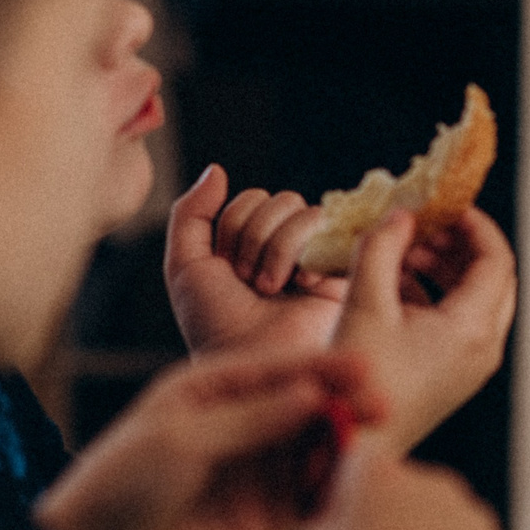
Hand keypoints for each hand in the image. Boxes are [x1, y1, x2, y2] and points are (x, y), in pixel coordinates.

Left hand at [35, 349, 385, 529]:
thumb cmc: (118, 486)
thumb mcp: (181, 439)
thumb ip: (251, 419)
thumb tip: (313, 395)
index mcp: (209, 392)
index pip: (279, 371)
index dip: (325, 368)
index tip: (367, 367)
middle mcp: (237, 427)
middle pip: (306, 409)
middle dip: (345, 407)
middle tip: (383, 409)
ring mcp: (252, 475)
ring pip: (313, 454)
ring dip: (344, 450)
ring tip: (374, 451)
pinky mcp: (262, 522)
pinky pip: (309, 503)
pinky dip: (334, 497)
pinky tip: (356, 492)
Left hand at [165, 164, 347, 358]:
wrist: (249, 359)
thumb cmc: (215, 323)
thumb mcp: (185, 266)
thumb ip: (190, 214)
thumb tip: (218, 169)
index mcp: (252, 241)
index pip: (250, 198)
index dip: (234, 230)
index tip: (228, 272)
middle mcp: (286, 245)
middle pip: (279, 199)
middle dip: (255, 239)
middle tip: (250, 282)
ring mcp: (317, 257)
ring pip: (303, 213)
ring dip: (277, 252)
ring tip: (272, 289)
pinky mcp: (343, 271)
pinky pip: (329, 234)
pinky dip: (307, 261)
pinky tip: (302, 289)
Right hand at [292, 446, 510, 529]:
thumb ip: (326, 521)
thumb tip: (336, 519)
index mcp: (377, 473)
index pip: (361, 452)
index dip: (350, 478)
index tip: (342, 501)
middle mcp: (431, 484)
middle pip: (406, 490)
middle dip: (391, 516)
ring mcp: (469, 519)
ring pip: (440, 526)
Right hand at [331, 206, 516, 450]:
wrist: (352, 450)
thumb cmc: (358, 382)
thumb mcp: (364, 306)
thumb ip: (381, 251)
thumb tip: (399, 215)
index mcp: (473, 330)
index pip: (496, 259)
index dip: (474, 225)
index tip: (446, 205)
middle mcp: (483, 349)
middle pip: (493, 279)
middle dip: (461, 245)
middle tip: (427, 224)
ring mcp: (471, 366)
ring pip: (475, 301)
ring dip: (445, 270)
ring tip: (404, 249)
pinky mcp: (452, 377)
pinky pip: (458, 324)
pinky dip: (435, 297)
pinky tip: (396, 282)